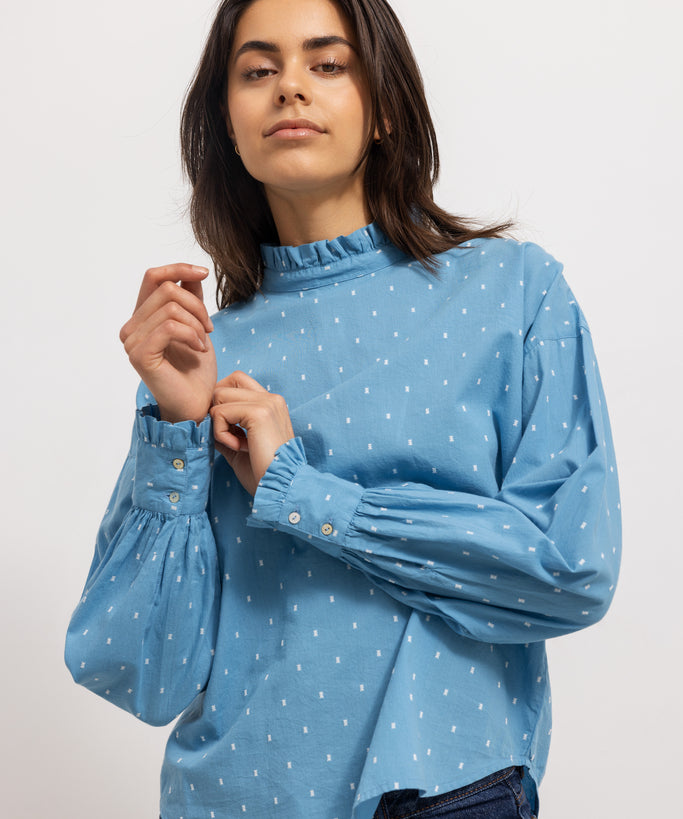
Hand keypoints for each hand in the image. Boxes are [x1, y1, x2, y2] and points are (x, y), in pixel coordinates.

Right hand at [120, 264, 217, 423]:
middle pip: (166, 289)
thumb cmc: (196, 370)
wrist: (196, 403)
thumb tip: (192, 273)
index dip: (178, 268)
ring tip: (204, 342)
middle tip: (209, 328)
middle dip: (197, 305)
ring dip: (196, 323)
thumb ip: (191, 300)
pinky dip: (191, 335)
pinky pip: (169, 328)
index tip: (204, 272)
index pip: (153, 277)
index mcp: (142, 317)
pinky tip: (200, 348)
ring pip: (171, 308)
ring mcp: (132, 341)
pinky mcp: (140, 355)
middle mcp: (131, 327)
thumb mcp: (197, 327)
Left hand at [211, 371, 294, 495]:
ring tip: (236, 445)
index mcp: (270, 404)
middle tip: (229, 437)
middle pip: (224, 385)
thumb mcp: (239, 447)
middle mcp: (271, 398)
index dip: (222, 401)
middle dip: (216, 411)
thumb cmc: (263, 474)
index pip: (236, 381)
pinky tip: (239, 448)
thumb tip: (203, 421)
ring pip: (219, 396)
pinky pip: (220, 413)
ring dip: (218, 424)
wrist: (282, 487)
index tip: (228, 430)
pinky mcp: (258, 412)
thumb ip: (225, 430)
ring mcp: (266, 403)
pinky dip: (220, 433)